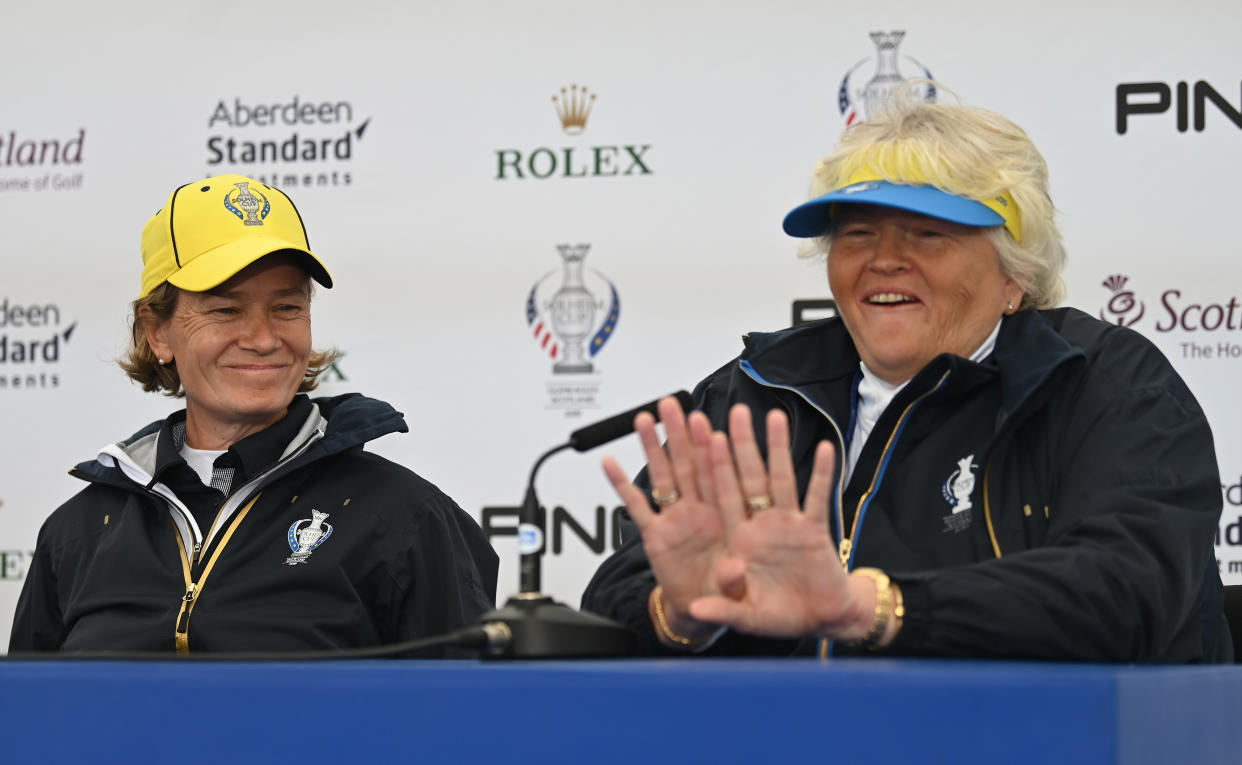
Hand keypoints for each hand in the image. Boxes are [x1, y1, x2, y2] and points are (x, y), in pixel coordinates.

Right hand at [602, 396, 726, 639]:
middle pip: (689, 465)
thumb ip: (734, 579)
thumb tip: (733, 569)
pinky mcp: (655, 535)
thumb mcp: (737, 591)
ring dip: (653, 447)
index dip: (712, 449)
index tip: (706, 423)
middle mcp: (700, 512)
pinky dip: (622, 485)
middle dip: (680, 434)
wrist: (703, 610)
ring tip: (644, 419)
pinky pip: (636, 505)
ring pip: (664, 476)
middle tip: (673, 405)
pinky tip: (611, 462)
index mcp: (726, 518)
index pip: (719, 477)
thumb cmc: (727, 592)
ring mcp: (676, 520)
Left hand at [687, 405, 874, 641]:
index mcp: (740, 540)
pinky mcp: (814, 530)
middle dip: (742, 445)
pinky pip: (818, 498)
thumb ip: (723, 610)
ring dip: (779, 449)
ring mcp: (787, 525)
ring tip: (775, 416)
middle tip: (735, 411)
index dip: (716, 468)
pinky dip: (823, 474)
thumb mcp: (746, 616)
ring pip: (781, 479)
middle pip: (749, 478)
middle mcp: (761, 526)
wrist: (820, 619)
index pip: (723, 497)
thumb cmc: (780, 615)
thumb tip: (696, 610)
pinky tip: (827, 448)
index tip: (707, 438)